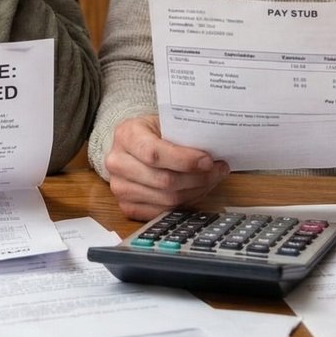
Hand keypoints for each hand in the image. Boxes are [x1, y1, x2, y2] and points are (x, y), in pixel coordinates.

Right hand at [103, 115, 229, 220]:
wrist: (132, 146)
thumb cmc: (153, 132)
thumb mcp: (165, 123)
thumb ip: (184, 136)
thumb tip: (214, 154)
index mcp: (126, 135)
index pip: (155, 154)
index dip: (185, 161)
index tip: (208, 161)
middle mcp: (117, 162)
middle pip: (164, 181)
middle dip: (198, 178)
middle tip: (218, 170)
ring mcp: (120, 188)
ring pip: (167, 200)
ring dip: (196, 191)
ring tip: (211, 179)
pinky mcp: (127, 206)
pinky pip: (163, 213)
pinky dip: (185, 203)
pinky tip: (196, 190)